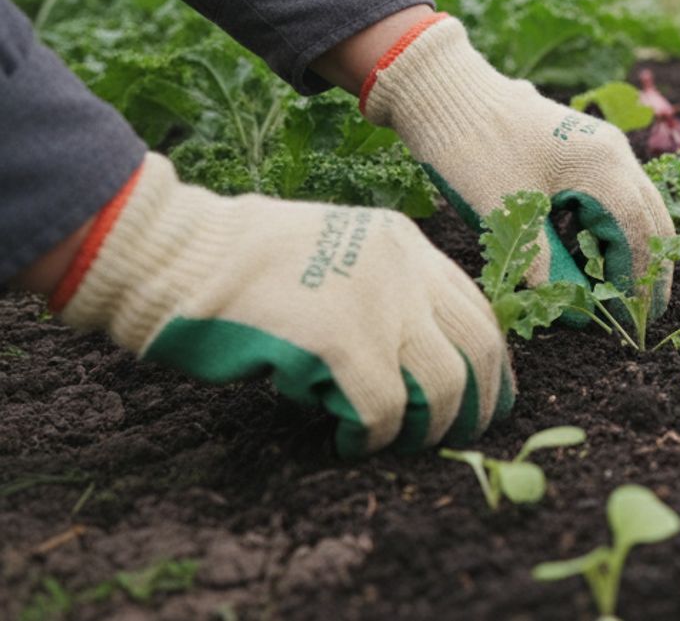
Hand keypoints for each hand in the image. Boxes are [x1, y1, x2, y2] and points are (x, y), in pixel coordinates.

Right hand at [52, 153, 511, 454]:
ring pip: (445, 384)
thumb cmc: (240, 264)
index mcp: (405, 243)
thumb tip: (417, 363)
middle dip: (480, 402)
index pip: (477, 307)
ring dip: (429, 428)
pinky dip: (376, 438)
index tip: (488, 397)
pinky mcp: (343, 342)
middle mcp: (405, 268)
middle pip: (480, 346)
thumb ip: (382, 292)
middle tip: (458, 437)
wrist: (179, 255)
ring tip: (400, 444)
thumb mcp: (336, 254)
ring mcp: (379, 304)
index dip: (491, 362)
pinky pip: (385, 410)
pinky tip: (352, 444)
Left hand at [358, 14, 677, 316]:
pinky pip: (610, 195)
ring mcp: (599, 147)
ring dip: (630, 248)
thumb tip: (579, 313)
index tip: (632, 322)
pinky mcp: (580, 149)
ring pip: (634, 207)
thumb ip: (546, 266)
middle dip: (650, 267)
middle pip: (650, 219)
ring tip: (615, 292)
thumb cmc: (472, 147)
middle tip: (642, 316)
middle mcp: (613, 153)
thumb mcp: (507, 214)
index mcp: (604, 166)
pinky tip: (586, 256)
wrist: (441, 91)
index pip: (639, 234)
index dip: (638, 282)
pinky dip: (607, 229)